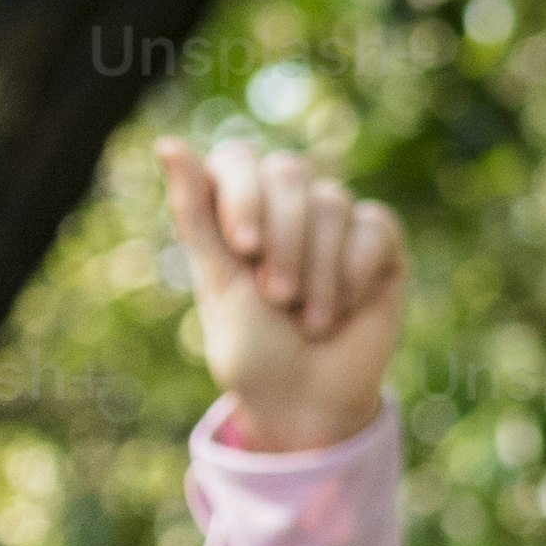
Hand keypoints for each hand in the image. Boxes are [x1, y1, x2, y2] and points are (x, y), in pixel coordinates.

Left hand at [162, 139, 408, 453]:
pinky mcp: (379, 242)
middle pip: (289, 172)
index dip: (243, 193)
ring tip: (309, 320)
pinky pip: (375, 226)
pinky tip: (346, 309)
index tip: (244, 248)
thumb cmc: (252, 347)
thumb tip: (167, 144)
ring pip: (332, 202)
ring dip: (318, 271)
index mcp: (237, 209)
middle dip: (283, 240)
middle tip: (277, 297)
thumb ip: (196, 215)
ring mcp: (334, 221)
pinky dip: (355, 273)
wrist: (307, 401)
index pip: (238, 157)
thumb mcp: (218, 281)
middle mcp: (286, 206)